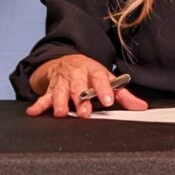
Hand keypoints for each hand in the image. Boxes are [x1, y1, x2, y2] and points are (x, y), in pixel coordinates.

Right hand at [26, 54, 147, 117]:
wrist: (68, 62)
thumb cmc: (91, 74)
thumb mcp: (108, 80)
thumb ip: (124, 95)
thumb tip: (141, 107)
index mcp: (94, 72)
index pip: (100, 79)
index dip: (104, 90)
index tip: (108, 100)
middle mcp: (78, 76)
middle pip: (79, 87)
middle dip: (81, 99)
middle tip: (85, 112)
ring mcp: (63, 82)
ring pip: (61, 92)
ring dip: (60, 102)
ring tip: (61, 113)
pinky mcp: (51, 89)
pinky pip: (43, 97)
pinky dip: (38, 105)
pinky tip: (33, 112)